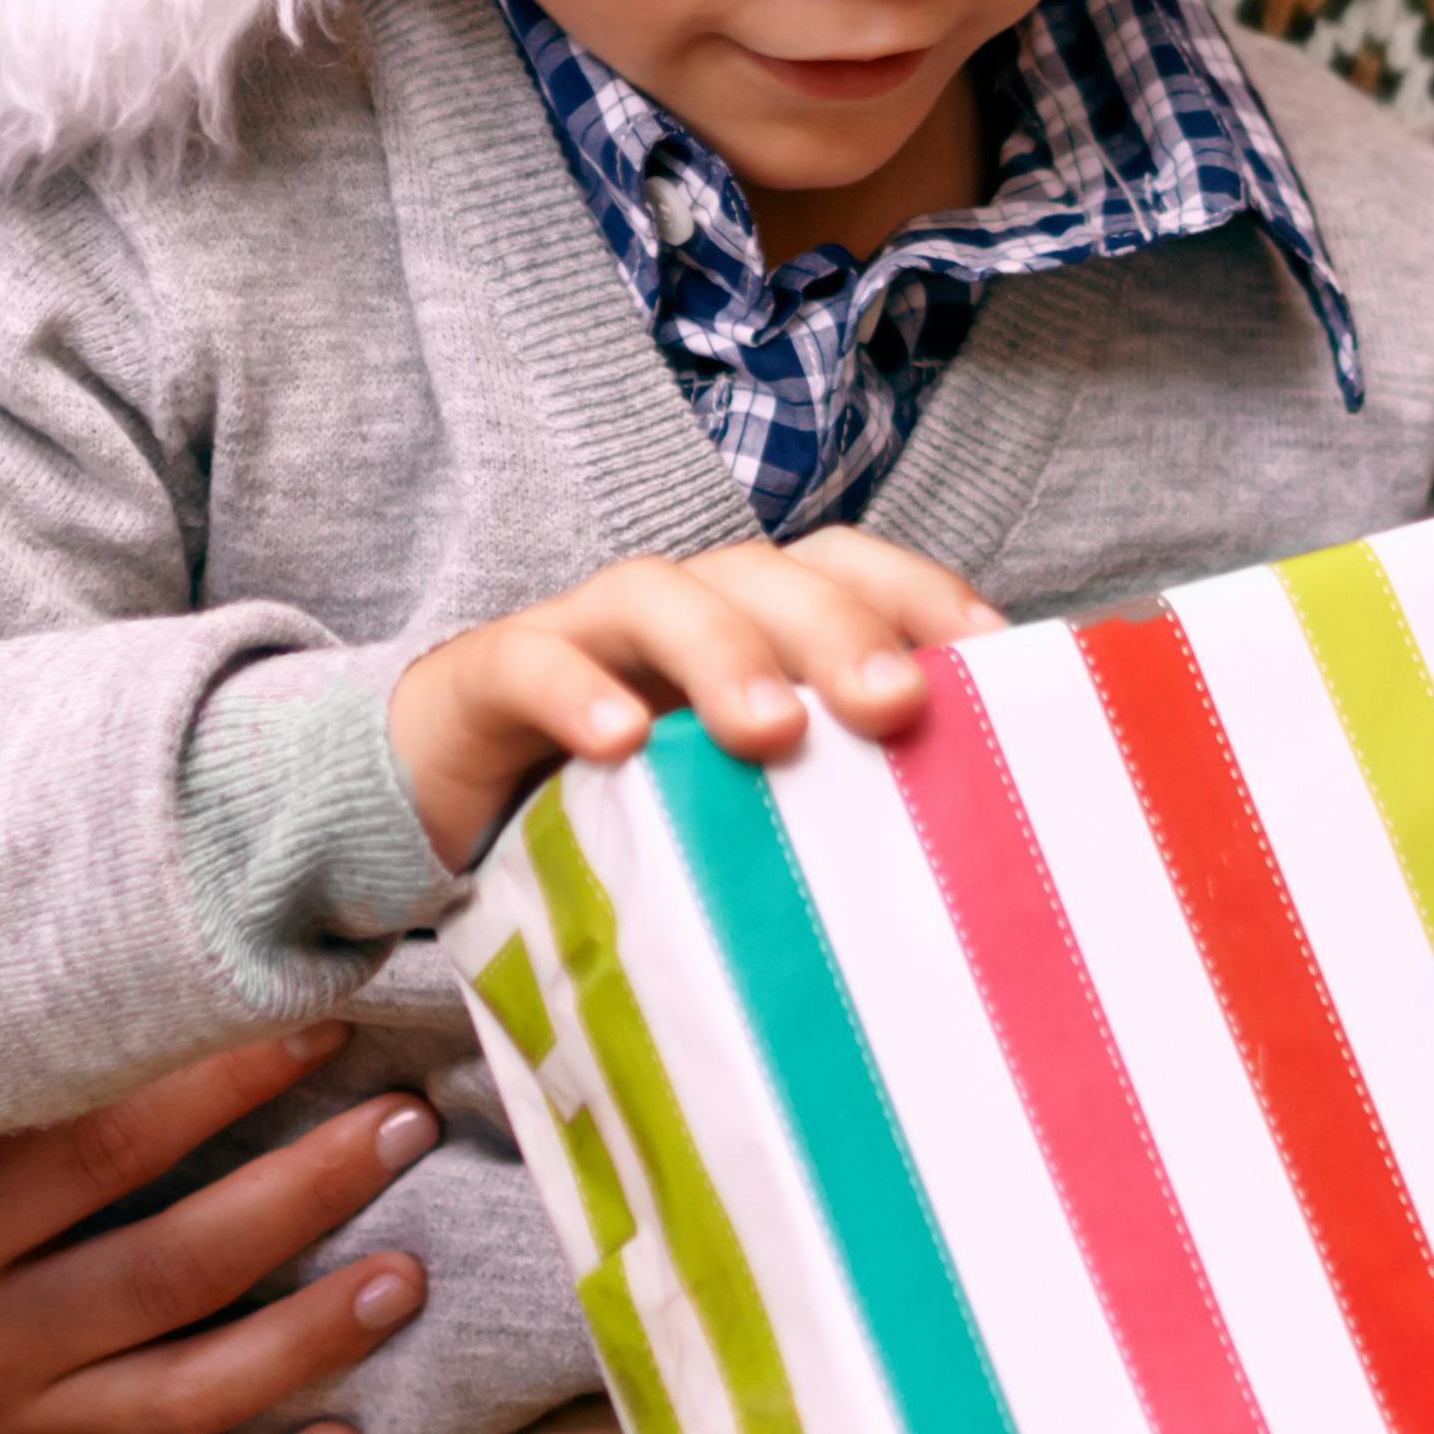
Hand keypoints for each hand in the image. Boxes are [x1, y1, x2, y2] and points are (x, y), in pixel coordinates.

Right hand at [0, 1022, 439, 1433]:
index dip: (224, 1077)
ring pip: (185, 1386)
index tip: (329, 1012)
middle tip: (406, 1121)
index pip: (92, 1139)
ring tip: (411, 1273)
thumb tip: (205, 880)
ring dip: (310, 1334)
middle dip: (303, 1192)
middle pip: (163, 1266)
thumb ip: (27, 992)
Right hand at [388, 527, 988, 863]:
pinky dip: (575, 691)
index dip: (918, 592)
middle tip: (895, 706)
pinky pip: (526, 661)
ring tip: (771, 730)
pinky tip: (620, 743)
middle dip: (837, 629)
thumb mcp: (733, 803)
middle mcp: (674, 609)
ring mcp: (577, 633)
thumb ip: (827, 804)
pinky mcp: (482, 678)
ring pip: (654, 596)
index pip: (842, 567)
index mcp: (747, 624)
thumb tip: (968, 865)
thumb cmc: (619, 807)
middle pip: (763, 576)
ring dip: (722, 651)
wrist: (442, 806)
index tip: (991, 655)